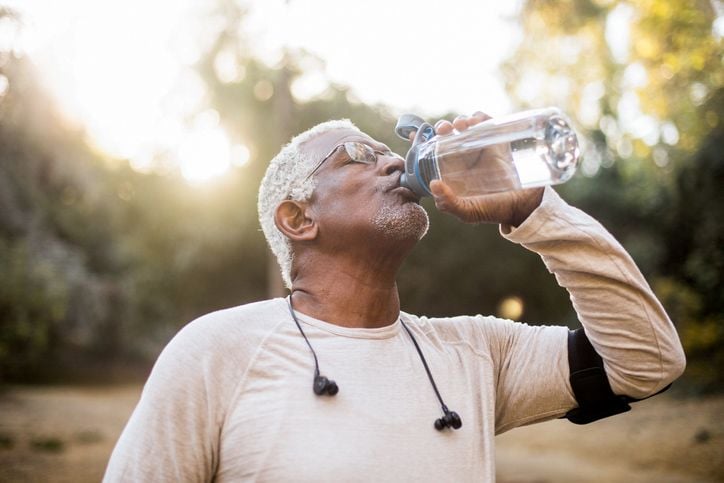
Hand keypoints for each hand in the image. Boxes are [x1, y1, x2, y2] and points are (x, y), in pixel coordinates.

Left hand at [415, 112, 543, 226]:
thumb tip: (434, 184)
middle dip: (442, 127)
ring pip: (465, 126)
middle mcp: (463, 158)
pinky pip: (486, 123)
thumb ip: (449, 204)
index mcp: (451, 172)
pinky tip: (477, 121)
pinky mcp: (497, 141)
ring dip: (460, 120)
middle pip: (448, 135)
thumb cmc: (493, 210)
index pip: (432, 153)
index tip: (414, 134)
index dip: (421, 141)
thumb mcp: (468, 212)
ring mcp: (480, 148)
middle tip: (444, 129)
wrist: (523, 205)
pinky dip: (480, 117)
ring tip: (462, 125)